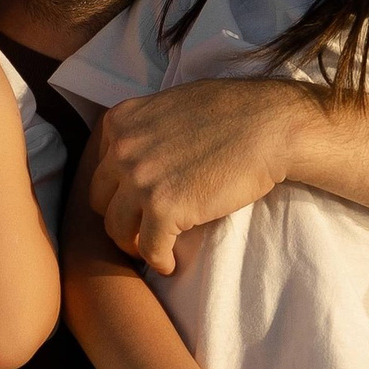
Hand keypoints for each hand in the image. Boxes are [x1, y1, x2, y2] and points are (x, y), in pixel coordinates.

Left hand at [91, 80, 307, 274]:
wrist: (268, 125)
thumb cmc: (233, 111)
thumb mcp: (171, 105)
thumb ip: (146, 127)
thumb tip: (140, 150)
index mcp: (121, 121)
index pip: (101, 167)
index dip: (119, 188)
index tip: (137, 201)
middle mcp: (122, 149)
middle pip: (100, 199)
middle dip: (120, 215)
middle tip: (141, 228)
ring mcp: (140, 180)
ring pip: (116, 228)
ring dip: (134, 243)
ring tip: (154, 248)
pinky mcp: (164, 209)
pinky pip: (149, 248)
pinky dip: (159, 260)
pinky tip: (170, 264)